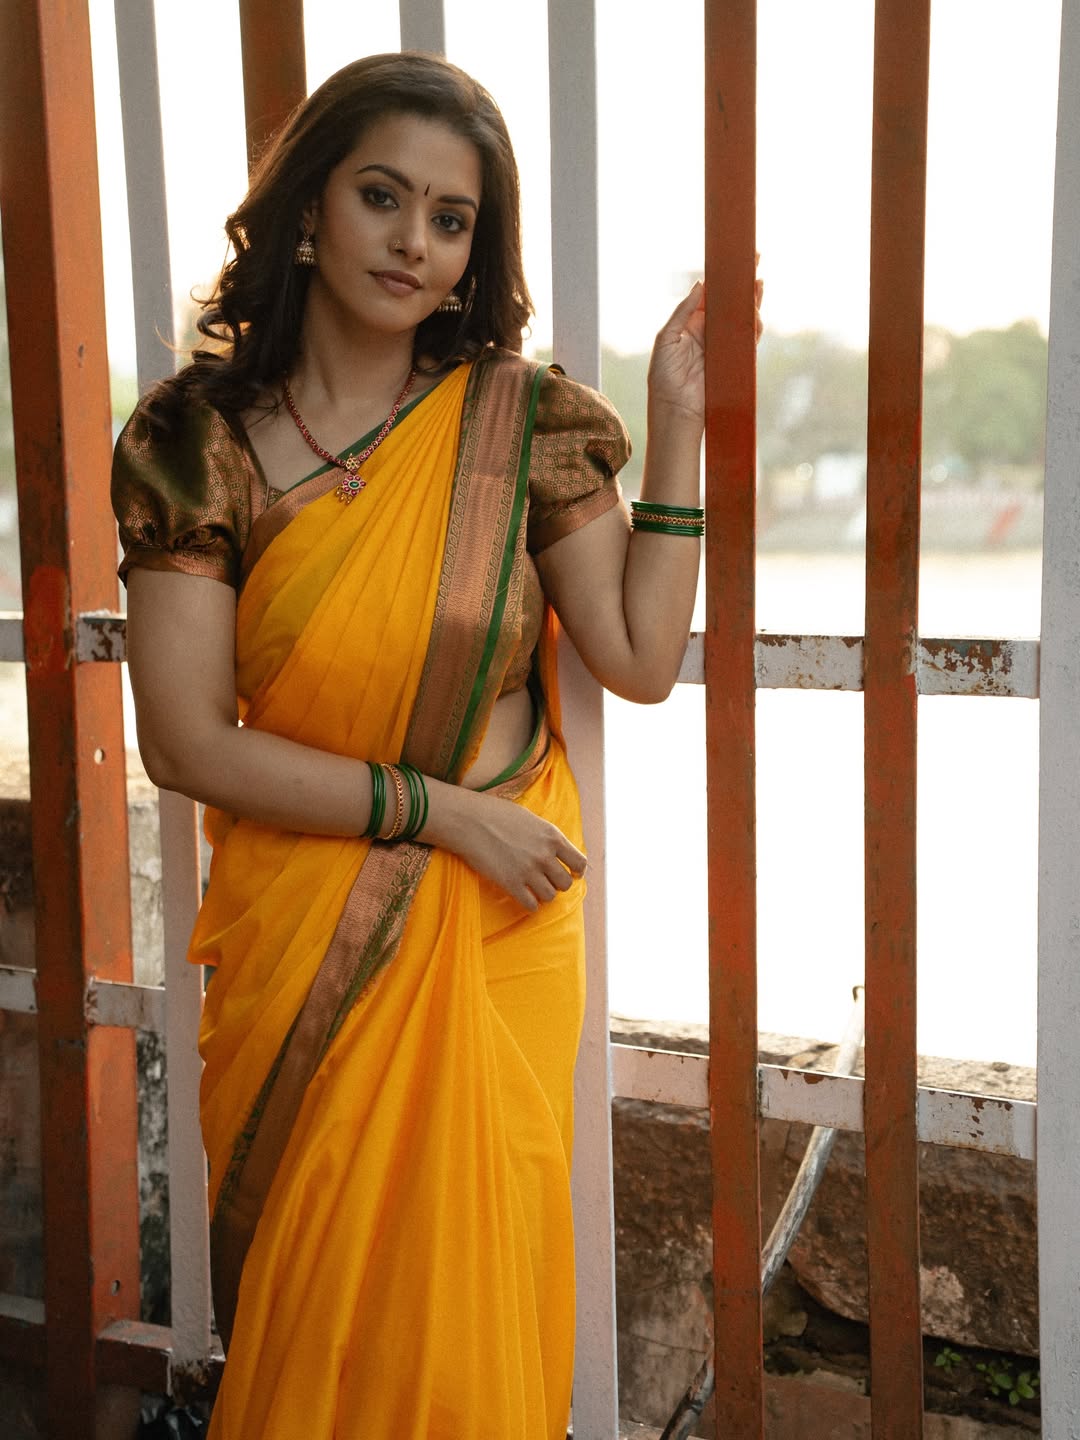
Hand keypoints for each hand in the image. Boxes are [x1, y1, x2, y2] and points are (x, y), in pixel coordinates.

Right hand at [449, 790, 586, 910]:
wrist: (469, 820)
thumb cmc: (496, 814)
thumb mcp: (530, 819)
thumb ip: (546, 836)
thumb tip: (556, 851)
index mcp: (552, 837)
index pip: (579, 863)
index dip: (576, 871)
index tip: (571, 873)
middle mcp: (545, 855)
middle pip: (566, 883)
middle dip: (557, 883)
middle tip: (546, 879)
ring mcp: (528, 871)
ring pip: (550, 896)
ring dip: (543, 894)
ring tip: (532, 887)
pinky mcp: (511, 884)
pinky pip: (531, 905)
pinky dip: (529, 903)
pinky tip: (521, 895)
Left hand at [648, 257, 764, 425]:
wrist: (676, 412)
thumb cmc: (664, 378)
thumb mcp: (666, 339)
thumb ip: (683, 312)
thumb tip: (700, 285)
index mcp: (690, 324)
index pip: (709, 295)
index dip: (720, 277)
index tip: (731, 260)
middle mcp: (709, 332)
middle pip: (729, 302)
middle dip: (742, 283)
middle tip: (755, 260)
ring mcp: (723, 346)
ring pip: (741, 318)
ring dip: (751, 302)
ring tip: (758, 285)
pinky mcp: (734, 361)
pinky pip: (748, 340)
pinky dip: (755, 326)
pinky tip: (757, 312)